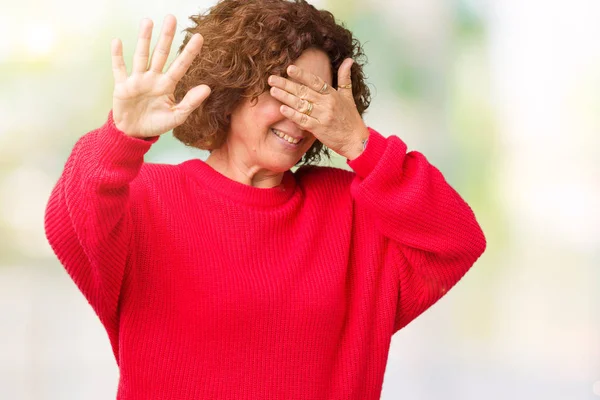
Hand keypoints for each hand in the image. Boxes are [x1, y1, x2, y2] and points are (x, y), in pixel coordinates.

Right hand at [111, 15, 210, 137]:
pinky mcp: (122, 86)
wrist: (134, 134)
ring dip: (144, 39)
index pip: (180, 66)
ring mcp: (137, 80)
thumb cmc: (156, 124)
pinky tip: (117, 42)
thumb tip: (207, 88)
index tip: (199, 37)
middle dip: (166, 37)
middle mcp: (153, 78)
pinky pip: (119, 68)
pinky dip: (117, 56)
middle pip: (161, 54)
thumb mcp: (176, 117)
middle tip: (172, 18)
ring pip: (141, 56)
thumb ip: (190, 102)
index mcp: (167, 86)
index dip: (189, 52)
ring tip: (148, 21)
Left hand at [267, 58, 368, 158]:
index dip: (302, 74)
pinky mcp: (319, 129)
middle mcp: (327, 104)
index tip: (289, 68)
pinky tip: (282, 109)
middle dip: (286, 84)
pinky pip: (303, 120)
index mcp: (332, 95)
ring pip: (301, 104)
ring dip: (285, 97)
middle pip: (303, 91)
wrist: (356, 140)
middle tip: (272, 79)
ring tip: (273, 91)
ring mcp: (322, 116)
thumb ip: (345, 77)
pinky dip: (292, 115)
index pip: (315, 81)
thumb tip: (349, 60)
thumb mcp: (348, 96)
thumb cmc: (351, 119)